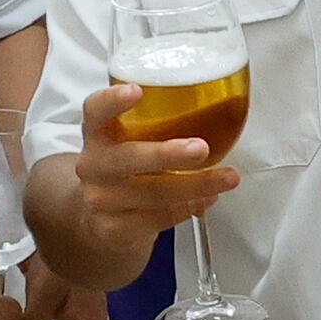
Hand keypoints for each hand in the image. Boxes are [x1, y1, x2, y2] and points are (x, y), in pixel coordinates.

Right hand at [54, 84, 236, 270]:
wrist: (95, 218)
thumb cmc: (125, 169)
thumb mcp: (128, 141)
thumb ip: (157, 124)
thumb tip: (219, 111)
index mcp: (97, 133)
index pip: (95, 110)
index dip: (113, 100)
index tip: (137, 90)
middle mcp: (93, 165)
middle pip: (128, 158)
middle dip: (168, 153)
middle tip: (201, 149)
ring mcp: (100, 199)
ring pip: (153, 193)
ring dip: (196, 185)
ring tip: (227, 178)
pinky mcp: (113, 229)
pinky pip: (158, 218)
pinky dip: (188, 208)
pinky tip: (207, 199)